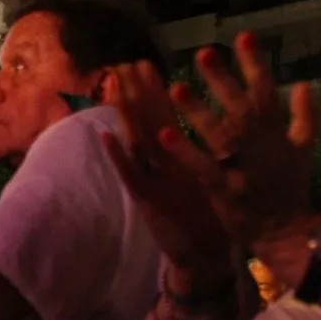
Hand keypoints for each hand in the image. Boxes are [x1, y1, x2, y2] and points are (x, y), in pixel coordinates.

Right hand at [100, 61, 231, 276]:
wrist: (202, 256)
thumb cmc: (207, 217)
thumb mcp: (205, 179)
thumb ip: (200, 151)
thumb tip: (213, 121)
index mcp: (176, 157)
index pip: (163, 116)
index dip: (155, 91)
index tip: (146, 63)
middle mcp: (160, 164)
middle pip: (146, 122)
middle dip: (136, 92)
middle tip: (126, 63)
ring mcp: (151, 179)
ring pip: (135, 141)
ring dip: (125, 114)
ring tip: (116, 86)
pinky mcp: (146, 200)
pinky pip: (131, 175)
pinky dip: (118, 157)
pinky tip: (107, 136)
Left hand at [174, 32, 317, 244]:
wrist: (287, 233)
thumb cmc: (290, 187)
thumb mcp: (303, 149)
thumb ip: (304, 116)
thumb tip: (303, 84)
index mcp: (274, 131)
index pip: (265, 90)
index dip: (255, 64)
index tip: (244, 36)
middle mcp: (257, 144)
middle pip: (238, 106)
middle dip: (222, 80)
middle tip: (203, 53)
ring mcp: (239, 165)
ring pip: (216, 133)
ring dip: (197, 111)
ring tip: (176, 87)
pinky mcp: (222, 188)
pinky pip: (200, 167)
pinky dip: (184, 152)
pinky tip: (165, 134)